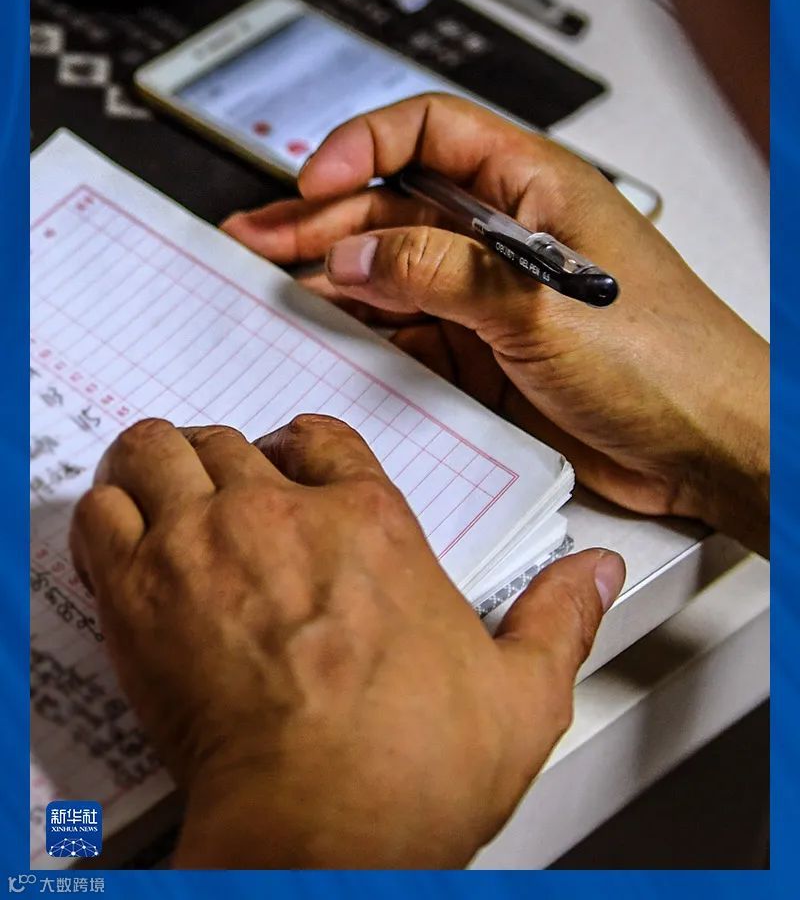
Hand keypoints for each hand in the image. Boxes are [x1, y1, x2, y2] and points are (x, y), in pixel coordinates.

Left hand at [70, 415, 623, 869]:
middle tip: (220, 495)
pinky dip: (105, 513)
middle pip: (234, 443)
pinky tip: (119, 535)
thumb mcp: (522, 694)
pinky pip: (104, 511)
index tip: (294, 466)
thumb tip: (596, 576)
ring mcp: (208, 543)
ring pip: (160, 453)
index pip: (324, 439)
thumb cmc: (411, 769)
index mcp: (372, 524)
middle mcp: (285, 515)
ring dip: (156, 468)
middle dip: (224, 463)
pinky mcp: (144, 590)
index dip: (302, 447)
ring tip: (159, 493)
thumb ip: (559, 619)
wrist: (323, 829)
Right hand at [223, 95, 768, 554]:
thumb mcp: (542, 303)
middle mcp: (509, 232)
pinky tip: (327, 333)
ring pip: (394, 268)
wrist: (712, 446)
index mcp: (534, 186)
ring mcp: (495, 292)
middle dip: (323, 216)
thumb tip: (358, 253)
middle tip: (258, 237)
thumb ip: (441, 272)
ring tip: (270, 283)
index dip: (366, 144)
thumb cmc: (672, 357)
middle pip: (396, 202)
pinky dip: (366, 331)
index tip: (315, 179)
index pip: (432, 130)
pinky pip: (410, 330)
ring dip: (334, 275)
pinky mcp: (488, 350)